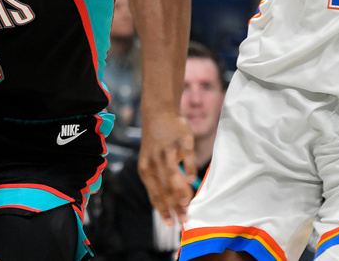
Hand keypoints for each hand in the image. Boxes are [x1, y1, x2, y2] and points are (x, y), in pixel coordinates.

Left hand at [137, 112, 194, 226]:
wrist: (159, 114)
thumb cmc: (157, 144)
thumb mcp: (150, 162)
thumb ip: (158, 181)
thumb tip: (168, 206)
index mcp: (145, 169)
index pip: (154, 195)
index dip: (163, 210)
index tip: (171, 224)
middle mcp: (154, 161)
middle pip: (164, 189)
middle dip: (174, 207)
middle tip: (184, 219)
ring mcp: (168, 151)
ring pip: (173, 176)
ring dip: (181, 192)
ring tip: (188, 204)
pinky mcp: (182, 142)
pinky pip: (187, 159)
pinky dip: (189, 170)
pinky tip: (192, 179)